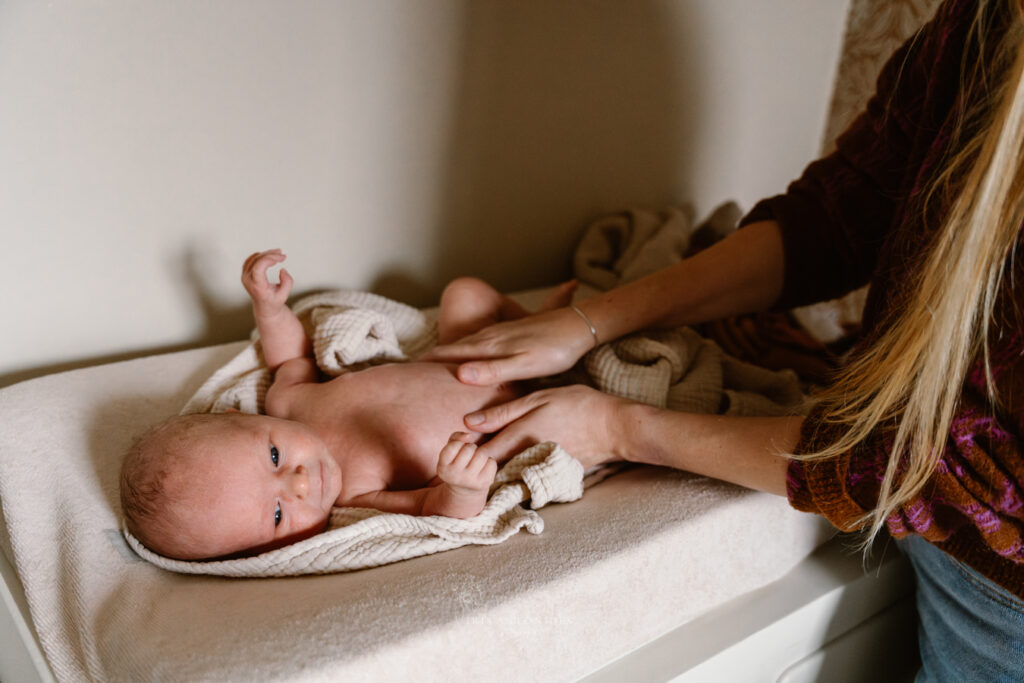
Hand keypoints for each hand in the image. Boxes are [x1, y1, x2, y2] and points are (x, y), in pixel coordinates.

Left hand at [241, 249, 293, 317]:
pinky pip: (251, 259)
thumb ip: (287, 282)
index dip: (269, 259)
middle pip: (257, 260)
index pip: (258, 268)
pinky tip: (269, 255)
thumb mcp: (284, 295)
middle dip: (271, 255)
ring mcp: (244, 276)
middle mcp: (248, 280)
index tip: (282, 258)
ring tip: (279, 253)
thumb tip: (282, 269)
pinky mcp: (245, 273)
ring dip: (267, 254)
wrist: (264, 308)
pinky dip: (261, 255)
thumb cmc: (274, 301)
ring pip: (254, 258)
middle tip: (283, 255)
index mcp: (257, 287)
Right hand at [421, 306, 596, 384]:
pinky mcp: (512, 332)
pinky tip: (470, 349)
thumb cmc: (554, 351)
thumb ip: (492, 370)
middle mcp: (492, 337)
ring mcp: (502, 333)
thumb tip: (459, 373)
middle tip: (411, 367)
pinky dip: (467, 347)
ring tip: (433, 359)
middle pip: (456, 347)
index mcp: (491, 347)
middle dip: (434, 356)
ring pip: (468, 343)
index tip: (409, 370)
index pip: (453, 355)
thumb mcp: (524, 366)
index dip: (432, 362)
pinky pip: (480, 341)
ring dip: (449, 351)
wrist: (579, 326)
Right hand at [436, 433, 497, 493]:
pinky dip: (489, 462)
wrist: (465, 488)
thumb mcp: (451, 448)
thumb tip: (469, 436)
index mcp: (442, 468)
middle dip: (471, 448)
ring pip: (482, 455)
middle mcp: (454, 476)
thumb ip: (456, 437)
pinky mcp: (484, 484)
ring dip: (481, 454)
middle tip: (468, 456)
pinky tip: (483, 468)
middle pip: (469, 449)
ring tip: (476, 461)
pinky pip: (491, 463)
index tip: (458, 450)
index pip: (453, 446)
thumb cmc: (457, 462)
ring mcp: (469, 481)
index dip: (459, 443)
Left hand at [469, 385, 632, 467]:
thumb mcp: (538, 399)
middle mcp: (524, 459)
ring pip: (505, 476)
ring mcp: (537, 471)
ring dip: (493, 470)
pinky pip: (523, 478)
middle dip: (475, 465)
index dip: (464, 454)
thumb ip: (502, 412)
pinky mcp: (549, 477)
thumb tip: (467, 422)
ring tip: (486, 460)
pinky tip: (515, 462)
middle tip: (465, 456)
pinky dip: (513, 472)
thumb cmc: (577, 406)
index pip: (479, 455)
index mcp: (518, 438)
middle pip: (489, 470)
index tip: (456, 448)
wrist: (614, 429)